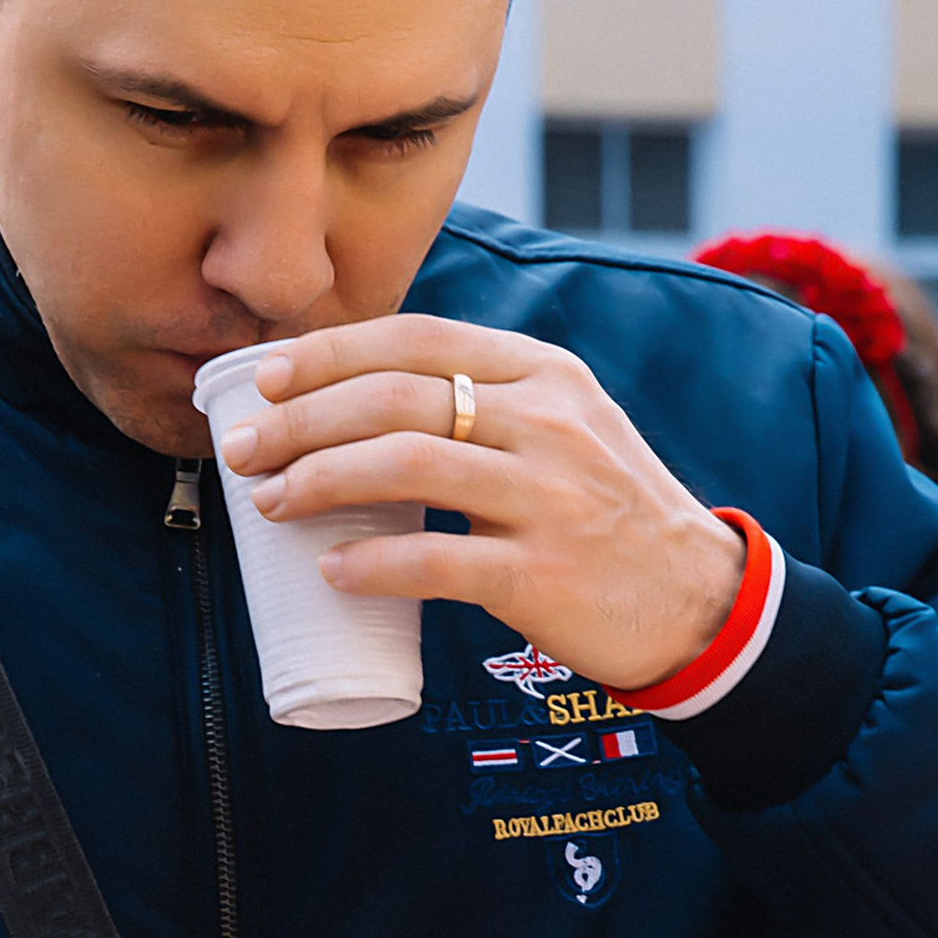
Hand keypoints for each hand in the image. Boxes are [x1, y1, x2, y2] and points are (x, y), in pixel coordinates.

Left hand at [217, 316, 748, 694]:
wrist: (695, 599)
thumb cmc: (606, 512)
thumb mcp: (563, 426)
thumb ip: (483, 400)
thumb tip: (356, 400)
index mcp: (542, 374)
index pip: (417, 338)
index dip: (330, 354)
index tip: (267, 378)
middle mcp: (548, 422)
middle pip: (395, 397)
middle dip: (300, 420)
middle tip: (243, 449)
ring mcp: (550, 496)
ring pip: (406, 465)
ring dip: (317, 480)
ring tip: (268, 501)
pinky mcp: (544, 573)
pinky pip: (437, 561)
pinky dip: (371, 564)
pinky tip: (331, 570)